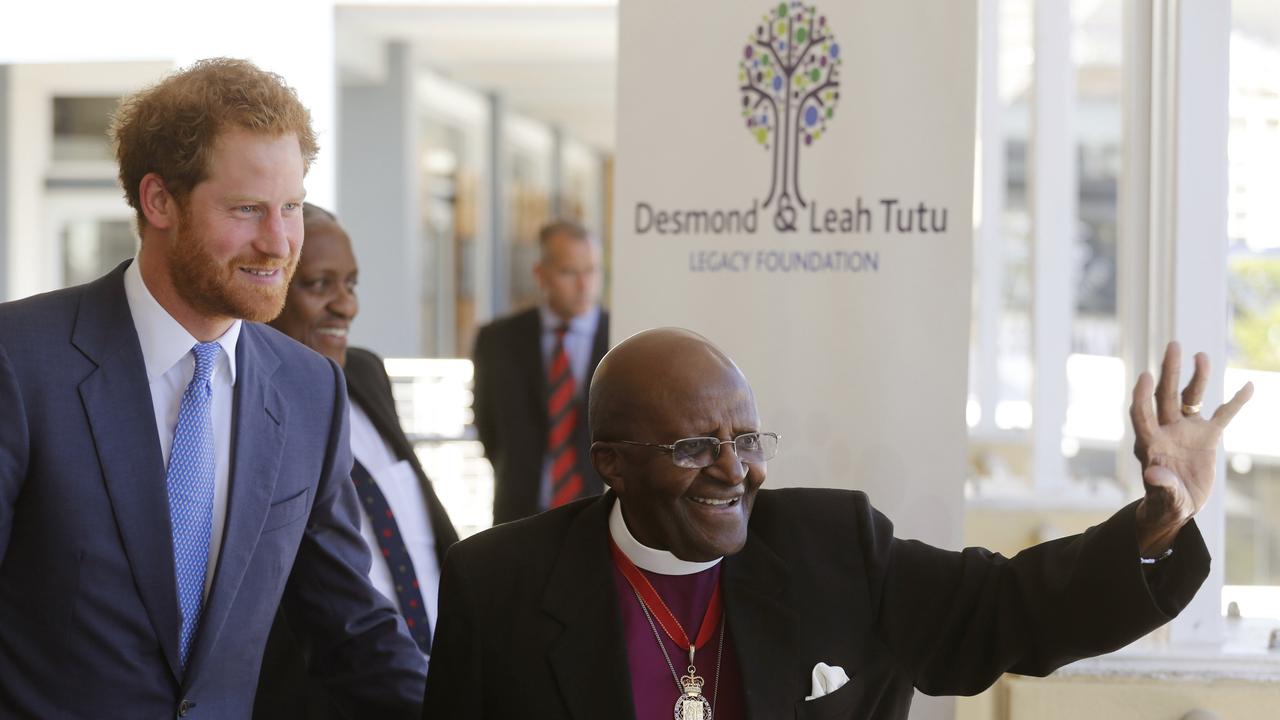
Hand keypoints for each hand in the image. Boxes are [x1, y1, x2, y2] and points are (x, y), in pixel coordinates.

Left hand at [1129, 342, 1252, 555]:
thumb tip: (1152, 474)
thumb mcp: (1164, 500)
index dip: (1142, 396)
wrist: (1179, 506)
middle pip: (1165, 396)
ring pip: (1191, 398)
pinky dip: (1234, 402)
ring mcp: (1187, 431)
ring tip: (1201, 356)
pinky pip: (1223, 415)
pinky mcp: (1207, 437)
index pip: (1142, 414)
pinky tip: (1248, 386)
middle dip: (1168, 371)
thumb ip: (1160, 487)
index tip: (1145, 376)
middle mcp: (1166, 431)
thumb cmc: (1164, 504)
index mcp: (1150, 444)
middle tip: (1173, 345)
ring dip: (1197, 378)